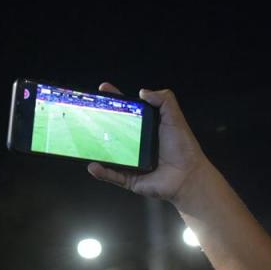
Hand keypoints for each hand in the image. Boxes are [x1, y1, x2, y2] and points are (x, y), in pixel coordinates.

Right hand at [87, 83, 209, 207]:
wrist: (188, 175)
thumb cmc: (183, 147)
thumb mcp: (174, 118)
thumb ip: (164, 100)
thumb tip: (142, 91)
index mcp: (145, 128)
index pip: (126, 112)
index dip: (114, 101)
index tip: (103, 90)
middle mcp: (136, 144)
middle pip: (113, 131)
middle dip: (98, 122)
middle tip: (85, 113)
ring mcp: (131, 162)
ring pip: (108, 154)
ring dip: (95, 148)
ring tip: (83, 141)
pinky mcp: (130, 179)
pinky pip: (113, 175)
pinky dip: (102, 172)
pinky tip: (93, 166)